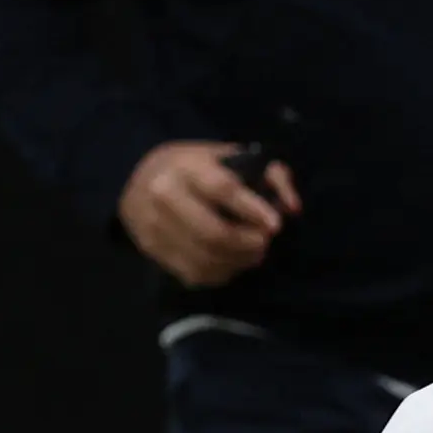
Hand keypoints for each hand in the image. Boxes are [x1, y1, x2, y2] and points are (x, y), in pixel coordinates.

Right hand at [118, 141, 299, 287]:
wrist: (139, 178)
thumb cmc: (198, 168)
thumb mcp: (232, 159)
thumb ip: (272, 176)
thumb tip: (293, 208)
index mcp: (185, 166)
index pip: (221, 189)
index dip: (252, 210)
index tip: (275, 226)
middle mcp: (163, 195)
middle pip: (214, 233)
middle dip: (248, 244)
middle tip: (264, 242)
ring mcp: (154, 225)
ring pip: (206, 259)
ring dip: (239, 262)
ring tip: (252, 252)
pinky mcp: (152, 249)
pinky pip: (195, 273)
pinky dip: (222, 273)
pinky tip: (231, 261)